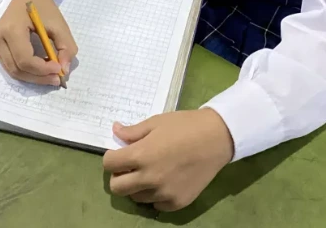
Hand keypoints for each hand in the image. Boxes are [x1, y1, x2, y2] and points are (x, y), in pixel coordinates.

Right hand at [0, 0, 77, 85]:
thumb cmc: (44, 8)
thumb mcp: (60, 25)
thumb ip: (66, 47)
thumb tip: (64, 70)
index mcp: (12, 29)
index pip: (24, 59)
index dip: (42, 69)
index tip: (59, 69)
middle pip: (17, 69)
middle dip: (39, 77)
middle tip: (57, 78)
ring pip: (13, 71)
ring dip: (33, 77)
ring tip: (51, 75)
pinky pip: (11, 66)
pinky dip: (27, 72)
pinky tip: (41, 69)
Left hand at [103, 109, 234, 211]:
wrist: (216, 138)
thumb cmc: (185, 125)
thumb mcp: (156, 122)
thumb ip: (133, 131)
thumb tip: (115, 131)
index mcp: (140, 155)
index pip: (109, 164)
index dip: (111, 157)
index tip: (120, 153)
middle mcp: (149, 178)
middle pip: (117, 188)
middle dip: (118, 176)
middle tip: (130, 166)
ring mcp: (163, 193)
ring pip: (136, 197)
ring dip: (137, 186)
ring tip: (150, 172)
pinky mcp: (177, 203)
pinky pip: (156, 204)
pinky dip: (155, 195)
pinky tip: (165, 181)